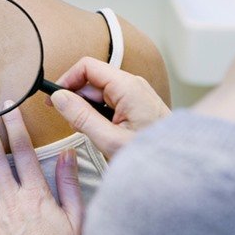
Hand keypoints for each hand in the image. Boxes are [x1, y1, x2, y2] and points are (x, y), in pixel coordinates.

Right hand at [49, 57, 169, 158]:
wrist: (181, 167)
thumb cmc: (152, 155)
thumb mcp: (110, 140)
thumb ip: (81, 117)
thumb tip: (58, 98)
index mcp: (127, 87)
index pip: (87, 67)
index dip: (66, 80)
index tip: (53, 99)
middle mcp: (132, 84)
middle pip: (91, 80)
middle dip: (76, 99)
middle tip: (70, 124)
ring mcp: (136, 93)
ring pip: (99, 92)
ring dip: (87, 110)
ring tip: (91, 133)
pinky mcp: (137, 103)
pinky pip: (110, 101)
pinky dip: (99, 114)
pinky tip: (103, 133)